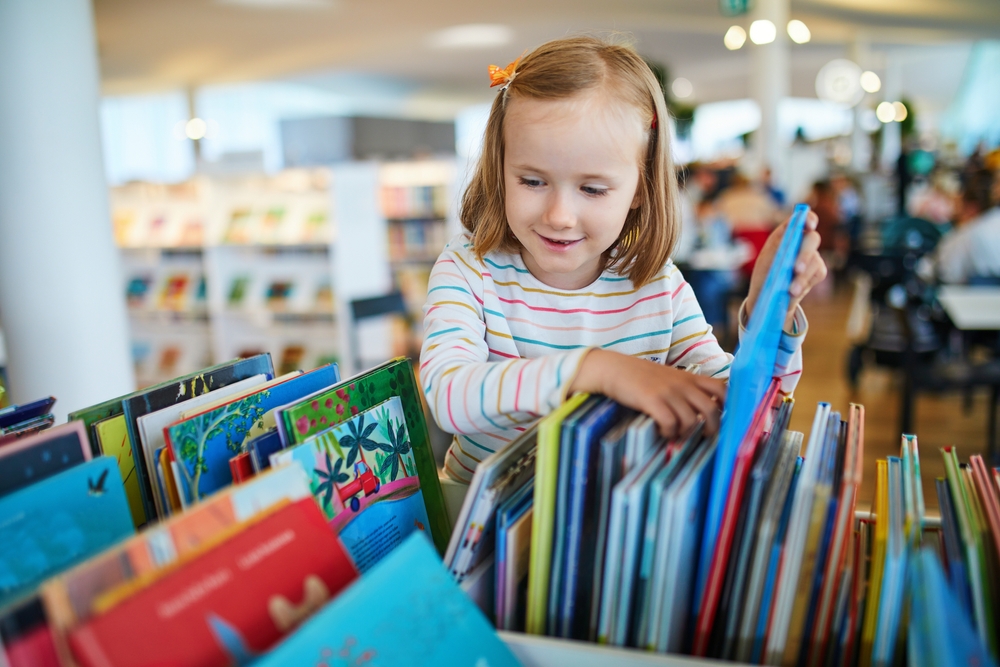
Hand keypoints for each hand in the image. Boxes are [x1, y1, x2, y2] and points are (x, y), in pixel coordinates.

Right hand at [570, 349, 725, 438]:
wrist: (614, 368)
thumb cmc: (640, 376)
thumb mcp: (668, 377)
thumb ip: (684, 389)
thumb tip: (699, 412)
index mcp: (689, 378)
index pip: (721, 388)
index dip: (728, 405)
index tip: (723, 417)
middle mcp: (682, 384)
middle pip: (711, 409)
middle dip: (711, 429)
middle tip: (704, 437)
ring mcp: (668, 392)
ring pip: (690, 420)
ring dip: (686, 433)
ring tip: (676, 435)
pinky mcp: (653, 400)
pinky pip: (670, 423)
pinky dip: (669, 433)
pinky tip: (663, 432)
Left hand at [746, 208, 826, 328]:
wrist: (768, 297)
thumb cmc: (765, 274)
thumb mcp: (766, 260)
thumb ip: (777, 248)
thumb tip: (788, 242)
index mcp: (787, 234)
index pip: (801, 220)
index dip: (808, 219)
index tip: (809, 225)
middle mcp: (802, 242)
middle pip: (812, 239)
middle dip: (805, 254)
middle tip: (796, 269)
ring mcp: (812, 256)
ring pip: (815, 260)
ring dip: (802, 276)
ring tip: (791, 290)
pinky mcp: (817, 272)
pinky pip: (818, 273)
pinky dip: (805, 283)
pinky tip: (794, 292)